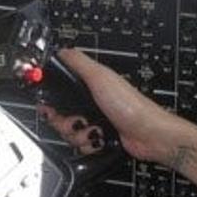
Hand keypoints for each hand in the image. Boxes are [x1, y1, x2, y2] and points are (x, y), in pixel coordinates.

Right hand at [40, 48, 179, 164]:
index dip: (51, 100)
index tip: (48, 107)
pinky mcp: (99, 138)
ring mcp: (96, 121)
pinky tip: (99, 139)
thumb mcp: (100, 77)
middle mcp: (91, 102)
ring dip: (79, 135)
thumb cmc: (130, 105)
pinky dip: (88, 145)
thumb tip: (61, 51)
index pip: (59, 92)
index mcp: (90, 84)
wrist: (148, 135)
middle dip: (65, 122)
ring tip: (93, 130)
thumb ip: (78, 62)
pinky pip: (81, 145)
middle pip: (60, 115)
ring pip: (69, 132)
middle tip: (78, 120)